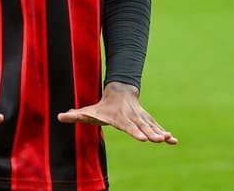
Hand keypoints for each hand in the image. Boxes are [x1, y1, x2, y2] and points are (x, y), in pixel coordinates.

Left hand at [57, 82, 176, 144]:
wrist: (120, 93)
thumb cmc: (102, 106)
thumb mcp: (88, 110)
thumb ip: (75, 115)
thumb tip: (59, 116)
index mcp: (119, 117)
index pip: (127, 125)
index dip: (134, 132)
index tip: (142, 139)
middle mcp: (132, 117)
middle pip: (142, 126)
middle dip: (150, 133)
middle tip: (158, 140)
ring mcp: (141, 118)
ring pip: (151, 126)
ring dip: (160, 133)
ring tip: (170, 140)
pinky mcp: (147, 120)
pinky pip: (156, 127)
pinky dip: (165, 133)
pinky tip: (173, 141)